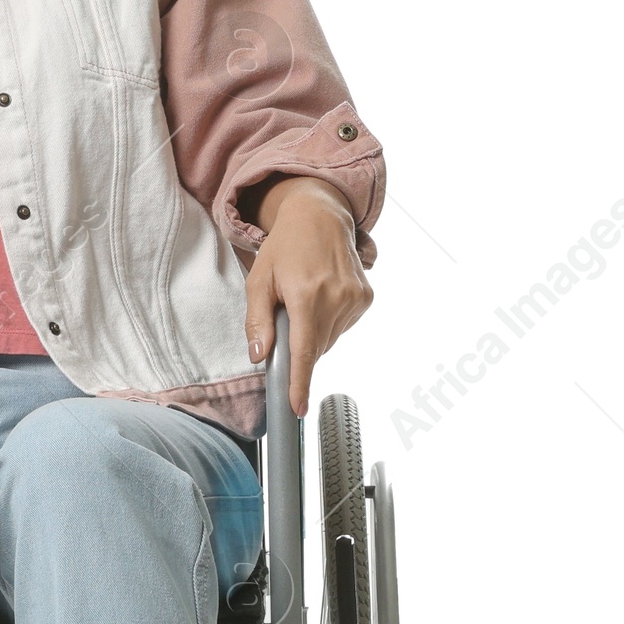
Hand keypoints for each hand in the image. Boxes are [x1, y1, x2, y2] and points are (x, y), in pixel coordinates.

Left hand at [241, 176, 371, 418]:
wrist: (320, 215)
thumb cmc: (284, 247)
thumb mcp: (259, 280)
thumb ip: (257, 320)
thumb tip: (259, 355)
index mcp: (306, 295)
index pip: (304, 351)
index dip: (299, 383)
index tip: (296, 407)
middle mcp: (336, 298)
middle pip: (315, 348)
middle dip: (299, 344)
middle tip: (288, 314)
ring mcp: (356, 298)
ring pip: (330, 340)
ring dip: (314, 332)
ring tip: (306, 298)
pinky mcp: (366, 297)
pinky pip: (343, 327)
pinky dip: (329, 322)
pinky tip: (323, 296)